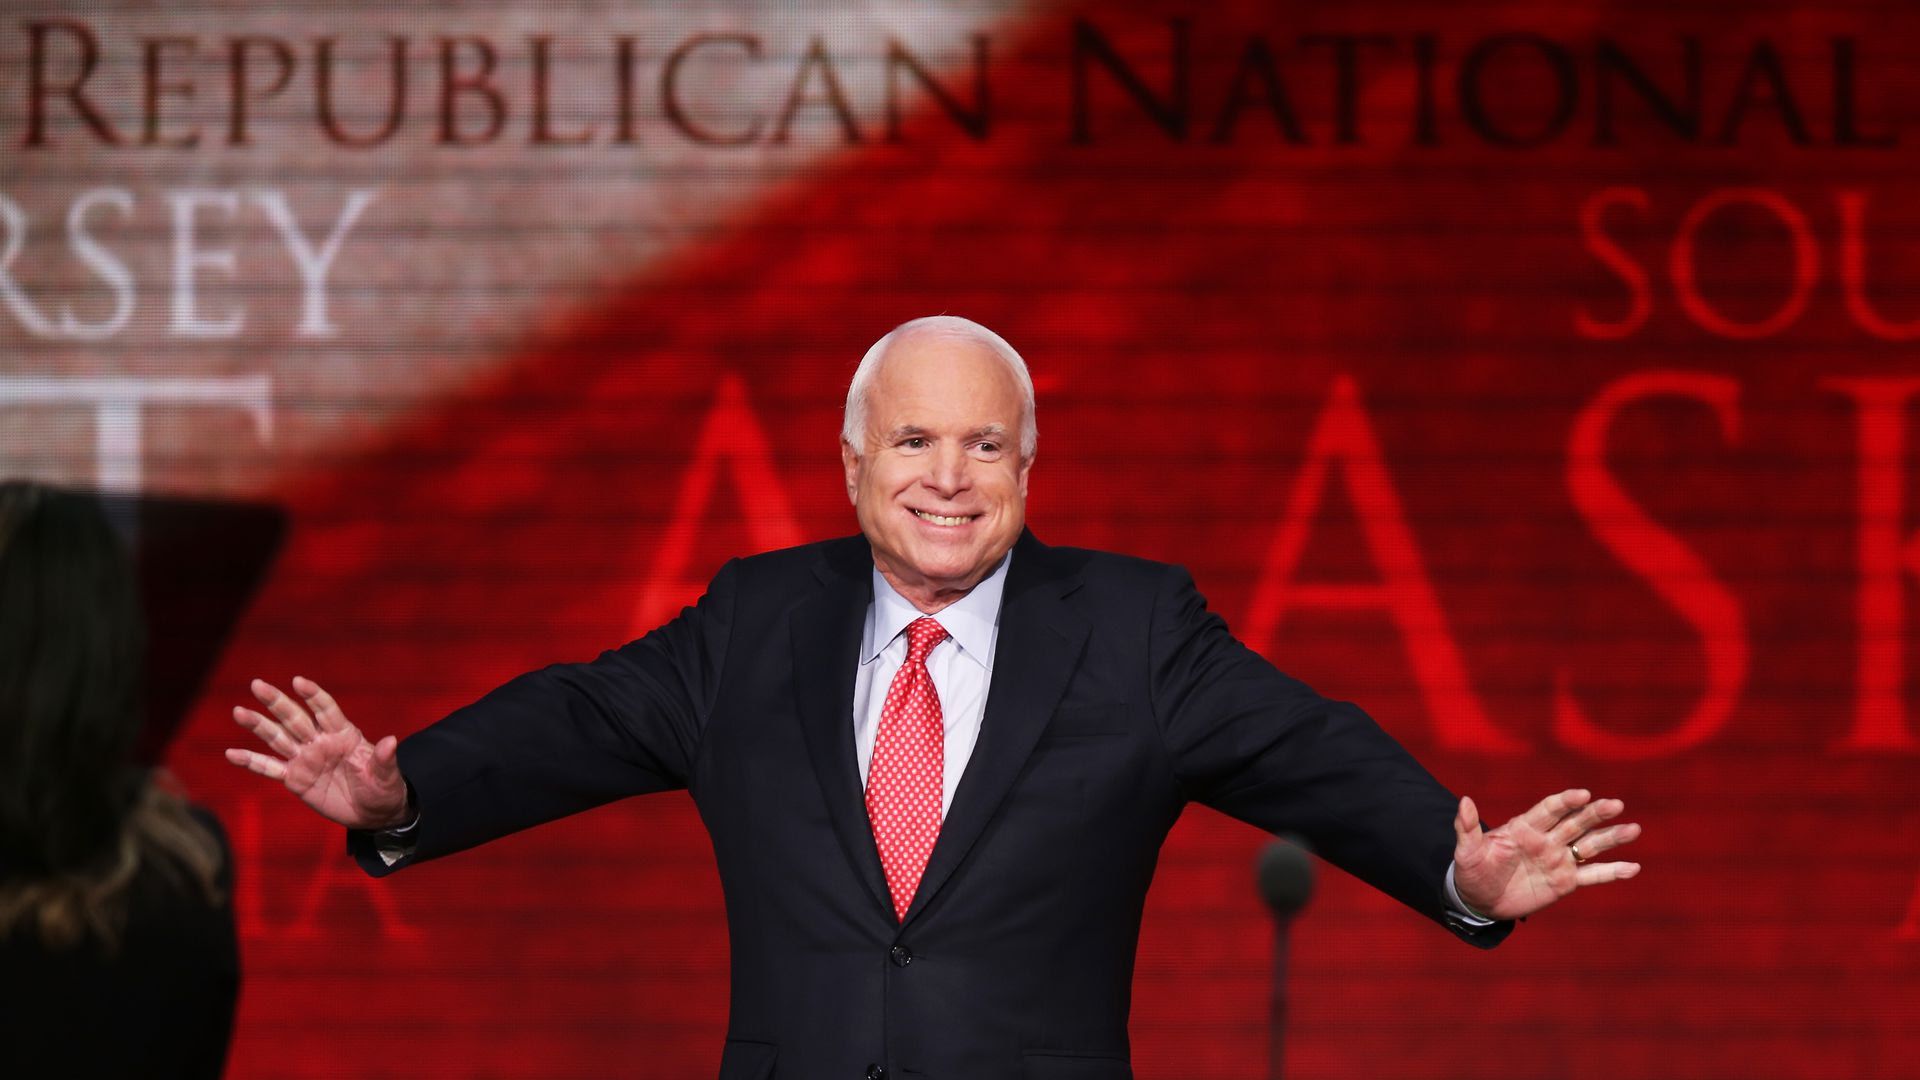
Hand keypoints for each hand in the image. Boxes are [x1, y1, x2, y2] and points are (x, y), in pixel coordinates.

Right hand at [225, 676, 410, 829]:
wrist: (374, 812)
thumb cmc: (384, 788)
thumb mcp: (387, 776)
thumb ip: (384, 759)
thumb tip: (391, 741)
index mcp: (344, 734)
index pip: (326, 710)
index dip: (313, 695)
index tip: (298, 681)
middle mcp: (320, 742)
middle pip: (295, 718)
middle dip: (277, 702)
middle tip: (258, 684)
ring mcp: (305, 759)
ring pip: (278, 738)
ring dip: (258, 725)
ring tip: (239, 711)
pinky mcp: (295, 779)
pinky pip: (270, 768)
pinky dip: (251, 761)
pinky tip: (231, 753)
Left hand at [1451, 788, 1640, 920]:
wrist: (1479, 900)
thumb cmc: (1472, 871)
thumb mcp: (1467, 852)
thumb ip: (1467, 828)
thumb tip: (1463, 801)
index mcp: (1525, 827)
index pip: (1549, 809)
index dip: (1566, 801)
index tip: (1582, 794)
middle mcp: (1547, 840)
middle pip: (1575, 823)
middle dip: (1595, 813)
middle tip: (1615, 804)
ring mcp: (1558, 860)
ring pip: (1589, 846)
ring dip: (1611, 838)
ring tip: (1633, 829)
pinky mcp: (1565, 882)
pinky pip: (1592, 875)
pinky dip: (1612, 871)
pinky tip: (1633, 867)